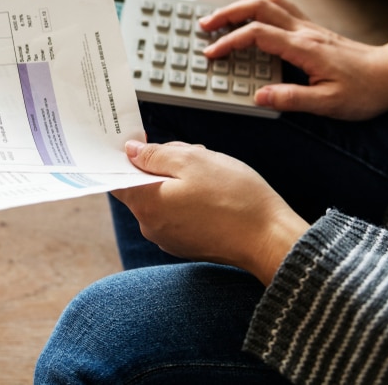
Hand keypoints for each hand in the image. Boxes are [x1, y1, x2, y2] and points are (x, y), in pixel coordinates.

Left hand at [112, 140, 308, 284]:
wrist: (270, 239)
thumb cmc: (234, 197)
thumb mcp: (193, 160)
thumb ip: (156, 154)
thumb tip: (130, 151)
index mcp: (146, 205)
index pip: (116, 179)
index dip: (125, 158)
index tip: (139, 142)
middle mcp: (152, 227)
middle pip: (144, 185)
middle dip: (163, 164)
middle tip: (194, 153)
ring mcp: (170, 239)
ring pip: (164, 197)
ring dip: (181, 180)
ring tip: (211, 172)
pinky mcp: (189, 244)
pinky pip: (180, 213)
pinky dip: (191, 198)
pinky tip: (216, 191)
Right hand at [200, 0, 387, 119]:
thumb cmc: (367, 92)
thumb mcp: (330, 104)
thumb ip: (293, 99)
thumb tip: (259, 95)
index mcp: (305, 48)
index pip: (258, 35)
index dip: (230, 42)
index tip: (211, 54)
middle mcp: (305, 31)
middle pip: (259, 7)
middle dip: (227, 14)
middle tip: (204, 25)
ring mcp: (310, 27)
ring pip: (270, 2)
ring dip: (241, 6)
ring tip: (220, 16)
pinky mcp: (314, 30)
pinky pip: (282, 8)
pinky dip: (261, 5)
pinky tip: (252, 11)